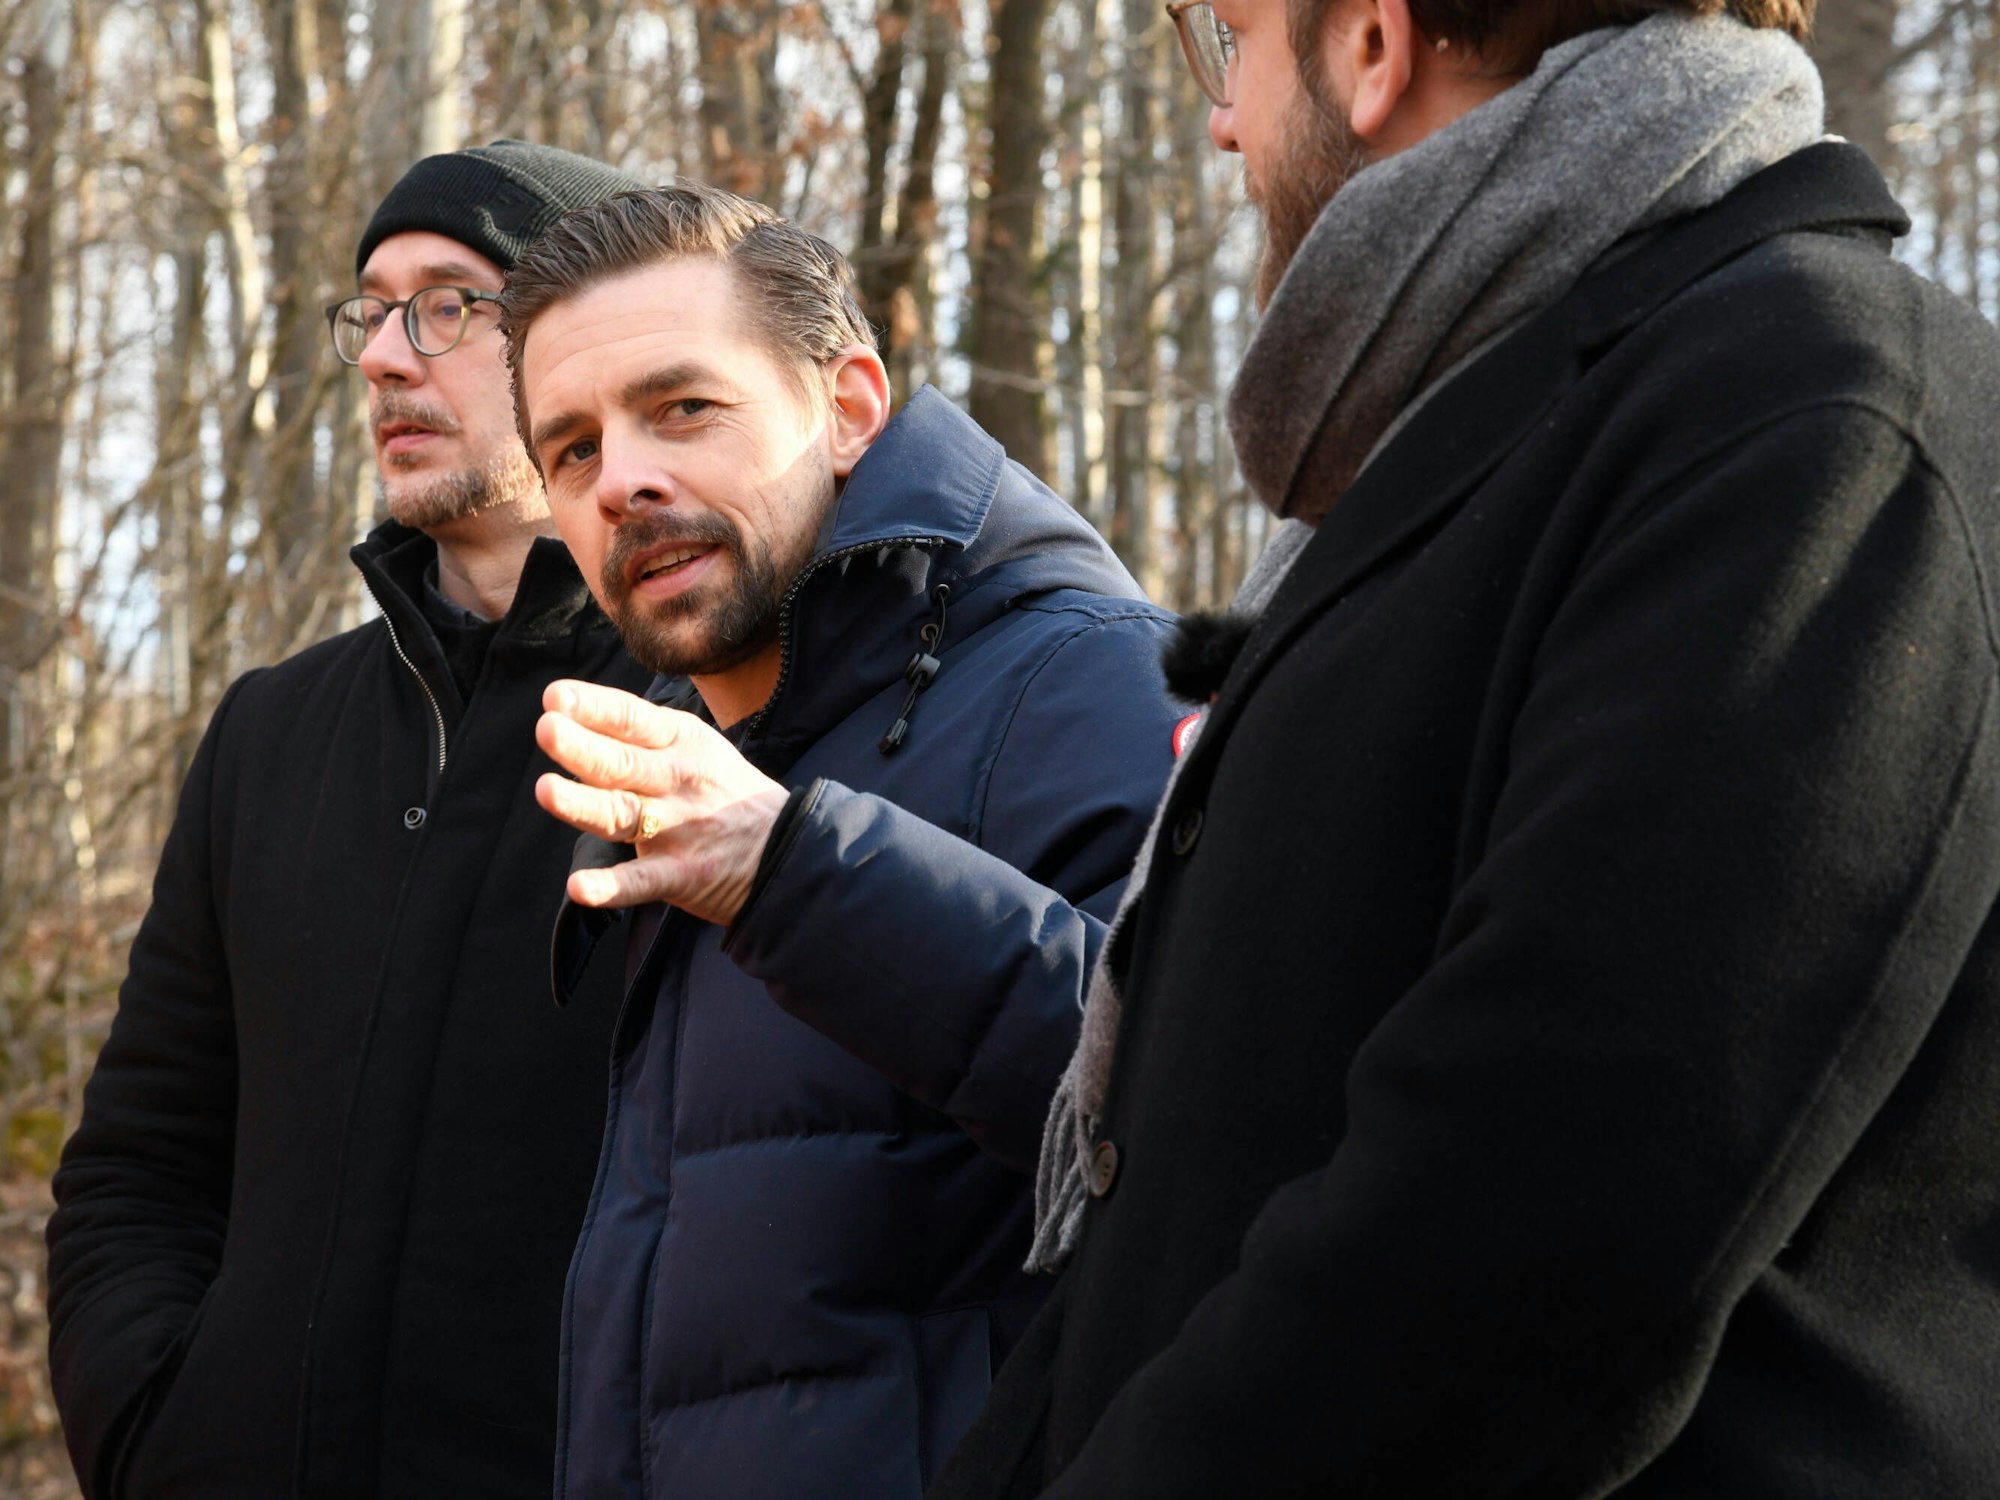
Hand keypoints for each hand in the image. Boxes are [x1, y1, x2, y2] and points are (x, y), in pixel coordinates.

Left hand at [534, 679, 789, 924]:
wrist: (788, 848)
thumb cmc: (726, 792)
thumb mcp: (697, 748)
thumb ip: (638, 738)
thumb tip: (569, 721)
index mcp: (683, 743)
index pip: (633, 720)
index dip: (596, 707)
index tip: (555, 698)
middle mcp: (679, 781)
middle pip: (623, 764)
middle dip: (583, 747)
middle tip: (547, 730)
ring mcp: (680, 829)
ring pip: (624, 815)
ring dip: (584, 804)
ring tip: (547, 791)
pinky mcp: (683, 875)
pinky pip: (642, 881)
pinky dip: (612, 887)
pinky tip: (581, 887)